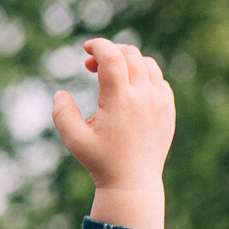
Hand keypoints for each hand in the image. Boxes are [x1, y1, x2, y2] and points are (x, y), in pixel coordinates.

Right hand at [53, 39, 174, 228]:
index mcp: (120, 100)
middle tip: (91, 66)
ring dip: (127, 62)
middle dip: (109, 52)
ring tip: (111, 75)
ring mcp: (160, 101)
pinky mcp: (168, 108)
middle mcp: (143, 96)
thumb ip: (62, 114)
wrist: (133, 182)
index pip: (112, 57)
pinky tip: (129, 89)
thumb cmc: (100, 161)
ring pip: (147, 64)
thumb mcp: (74, 140)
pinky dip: (143, 76)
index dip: (98, 46)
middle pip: (130, 55)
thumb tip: (60, 93)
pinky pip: (159, 80)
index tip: (86, 49)